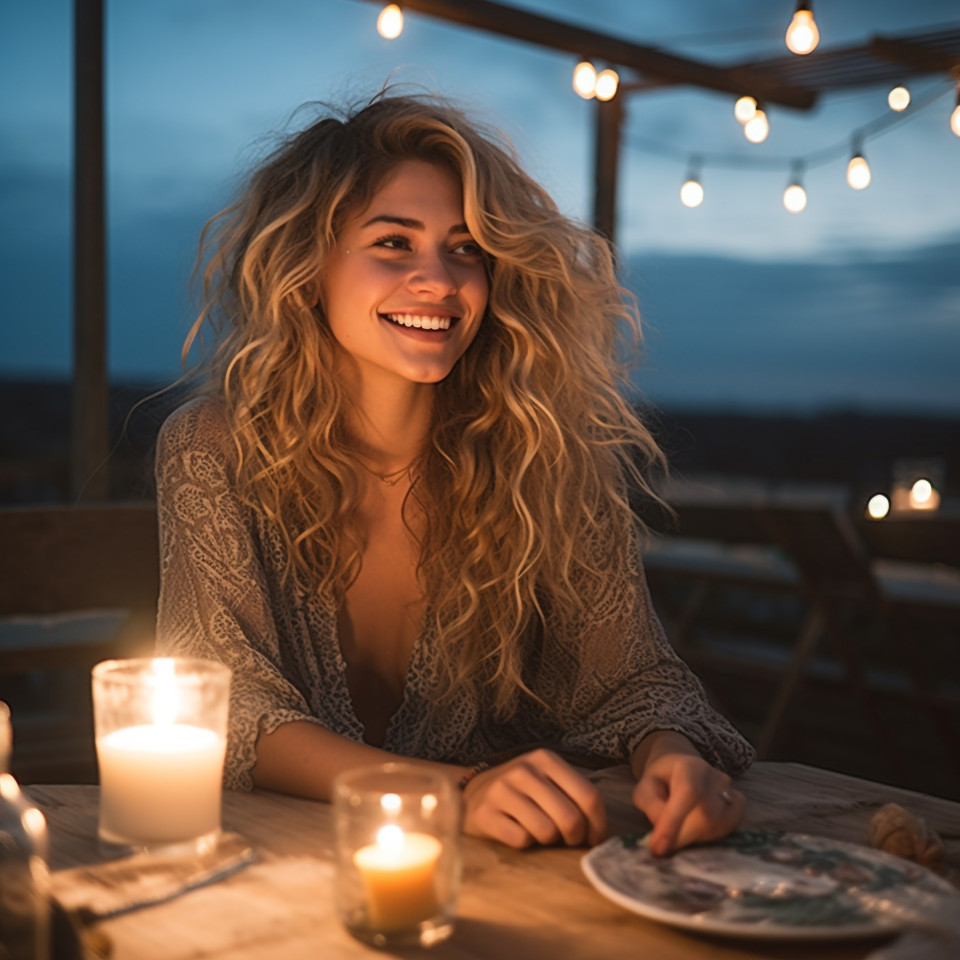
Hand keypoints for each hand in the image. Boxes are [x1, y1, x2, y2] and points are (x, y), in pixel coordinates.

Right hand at [461, 748, 606, 848]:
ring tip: (538, 831)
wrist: (473, 791)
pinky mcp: (485, 813)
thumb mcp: (548, 781)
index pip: (589, 797)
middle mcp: (524, 770)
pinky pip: (522, 840)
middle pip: (571, 819)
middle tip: (566, 839)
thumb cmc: (522, 791)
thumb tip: (604, 834)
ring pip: (547, 832)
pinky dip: (525, 843)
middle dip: (574, 838)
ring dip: (547, 841)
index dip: (598, 825)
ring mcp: (502, 790)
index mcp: (546, 759)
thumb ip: (575, 797)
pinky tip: (517, 831)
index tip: (594, 839)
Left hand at [632, 750, 744, 856]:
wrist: (682, 768)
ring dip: (694, 837)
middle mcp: (715, 777)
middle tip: (665, 841)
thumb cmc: (661, 780)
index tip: (658, 849)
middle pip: (705, 817)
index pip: (688, 794)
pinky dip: (710, 836)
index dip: (675, 822)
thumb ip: (651, 806)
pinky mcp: (739, 806)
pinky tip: (697, 828)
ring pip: (716, 828)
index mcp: (689, 767)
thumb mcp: (645, 788)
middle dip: (681, 836)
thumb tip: (663, 835)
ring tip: (681, 826)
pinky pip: (728, 829)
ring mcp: (731, 791)